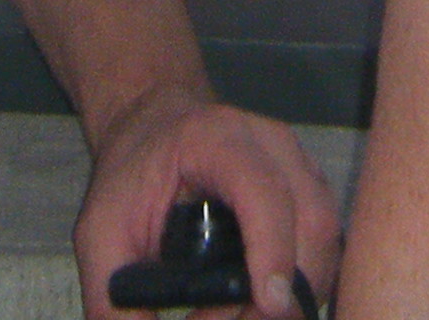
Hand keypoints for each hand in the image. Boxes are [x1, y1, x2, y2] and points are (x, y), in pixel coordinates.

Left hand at [76, 83, 340, 318]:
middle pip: (312, 220)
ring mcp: (300, 165)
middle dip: (289, 291)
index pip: (262, 190)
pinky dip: (304, 287)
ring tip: (244, 318)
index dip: (272, 248)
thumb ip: (111, 297)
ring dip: (298, 296)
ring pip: (328, 239)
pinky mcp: (311, 192)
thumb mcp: (101, 232)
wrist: (154, 128)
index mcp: (218, 139)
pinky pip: (327, 247)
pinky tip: (264, 308)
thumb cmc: (131, 175)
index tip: (267, 303)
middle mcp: (272, 144)